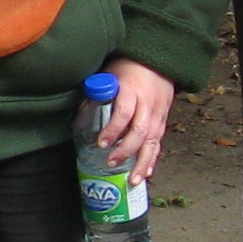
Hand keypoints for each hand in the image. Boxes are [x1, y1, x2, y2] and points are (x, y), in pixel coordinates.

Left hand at [94, 56, 177, 182]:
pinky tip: (145, 173)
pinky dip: (152, 159)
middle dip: (125, 150)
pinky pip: (159, 143)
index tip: (101, 143)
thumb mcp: (110, 73)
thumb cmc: (128, 66)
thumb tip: (79, 110)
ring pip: (153, 141)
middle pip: (140, 131)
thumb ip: (97, 92)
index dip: (113, 129)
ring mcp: (158, 114)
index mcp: (132, 90)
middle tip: (110, 162)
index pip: (124, 112)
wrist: (158, 61)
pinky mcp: (163, 120)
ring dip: (142, 162)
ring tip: (132, 180)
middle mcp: (148, 104)